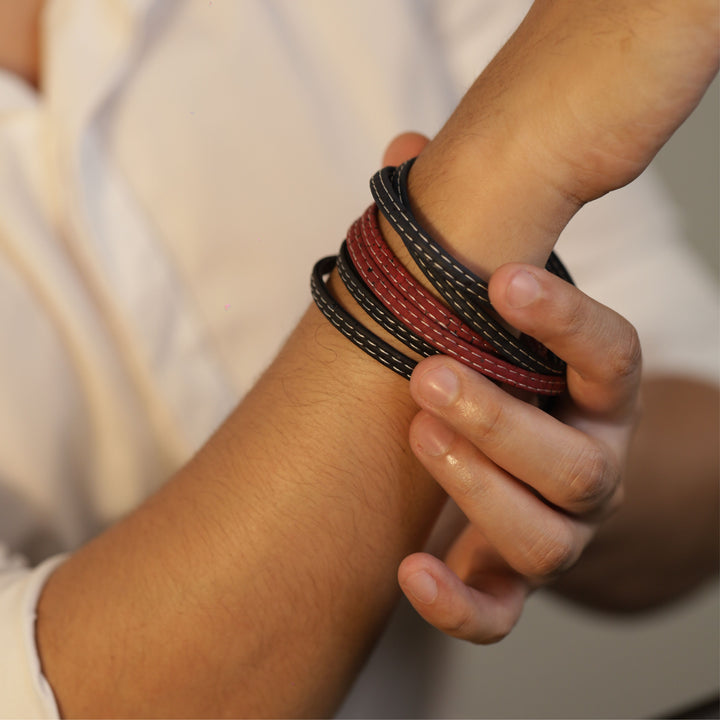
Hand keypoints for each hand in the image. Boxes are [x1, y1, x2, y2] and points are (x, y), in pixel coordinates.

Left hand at [397, 263, 641, 642]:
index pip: (611, 358)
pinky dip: (458, 603)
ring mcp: (557, 530)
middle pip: (576, 463)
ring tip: (418, 434)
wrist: (509, 465)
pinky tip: (411, 569)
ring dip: (479, 488)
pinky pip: (499, 614)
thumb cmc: (494, 371)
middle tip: (427, 374)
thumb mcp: (485, 311)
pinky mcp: (509, 580)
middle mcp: (591, 467)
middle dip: (500, 417)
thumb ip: (453, 241)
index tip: (504, 282)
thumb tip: (402, 148)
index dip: (566, 320)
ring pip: (544, 536)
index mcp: (595, 396)